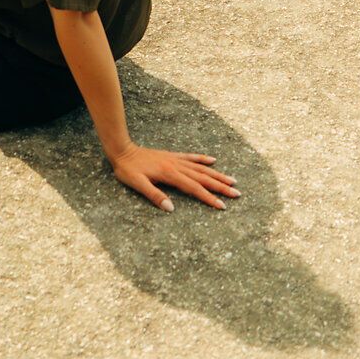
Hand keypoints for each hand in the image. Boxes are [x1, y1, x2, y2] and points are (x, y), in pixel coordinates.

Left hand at [109, 142, 238, 212]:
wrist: (122, 150)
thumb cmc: (128, 170)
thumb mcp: (137, 184)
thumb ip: (154, 195)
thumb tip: (170, 208)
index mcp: (170, 174)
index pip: (194, 188)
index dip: (209, 198)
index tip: (222, 205)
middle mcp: (176, 166)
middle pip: (203, 178)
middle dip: (221, 186)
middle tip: (237, 193)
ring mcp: (175, 160)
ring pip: (201, 168)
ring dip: (217, 174)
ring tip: (232, 180)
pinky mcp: (172, 156)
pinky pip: (191, 157)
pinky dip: (203, 159)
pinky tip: (213, 161)